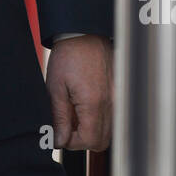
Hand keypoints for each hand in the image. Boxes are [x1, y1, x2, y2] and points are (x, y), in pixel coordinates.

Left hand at [46, 36, 113, 151]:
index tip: (62, 133)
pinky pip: (113, 116)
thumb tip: (59, 140)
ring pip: (109, 131)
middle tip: (68, 125)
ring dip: (93, 129)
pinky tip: (86, 106)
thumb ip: (60, 117)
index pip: (89, 140)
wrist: (84, 33)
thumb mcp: (56, 88)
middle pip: (102, 141)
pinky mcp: (120, 92)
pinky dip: (100, 118)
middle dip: (83, 139)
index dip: (73, 142)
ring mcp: (118, 97)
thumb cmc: (69, 56)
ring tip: (77, 113)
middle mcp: (111, 102)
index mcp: (94, 102)